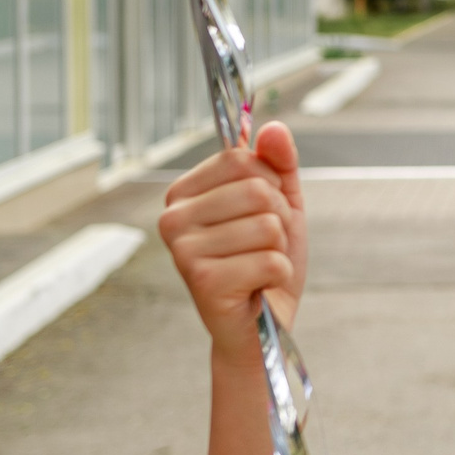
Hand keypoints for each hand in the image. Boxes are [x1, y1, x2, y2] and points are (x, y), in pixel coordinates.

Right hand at [159, 122, 307, 354]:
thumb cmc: (265, 262)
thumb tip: (274, 127)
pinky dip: (277, 275)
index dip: (271, 183)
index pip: (241, 157)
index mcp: (184, 192)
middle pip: (258, 190)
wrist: (262, 327)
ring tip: (258, 266)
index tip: (263, 212)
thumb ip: (280, 163)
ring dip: (279, 249)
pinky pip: (270, 260)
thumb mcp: (282, 205)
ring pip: (267, 226)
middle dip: (279, 219)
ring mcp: (182, 250)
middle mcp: (172, 217)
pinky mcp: (201, 281)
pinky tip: (257, 287)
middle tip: (263, 245)